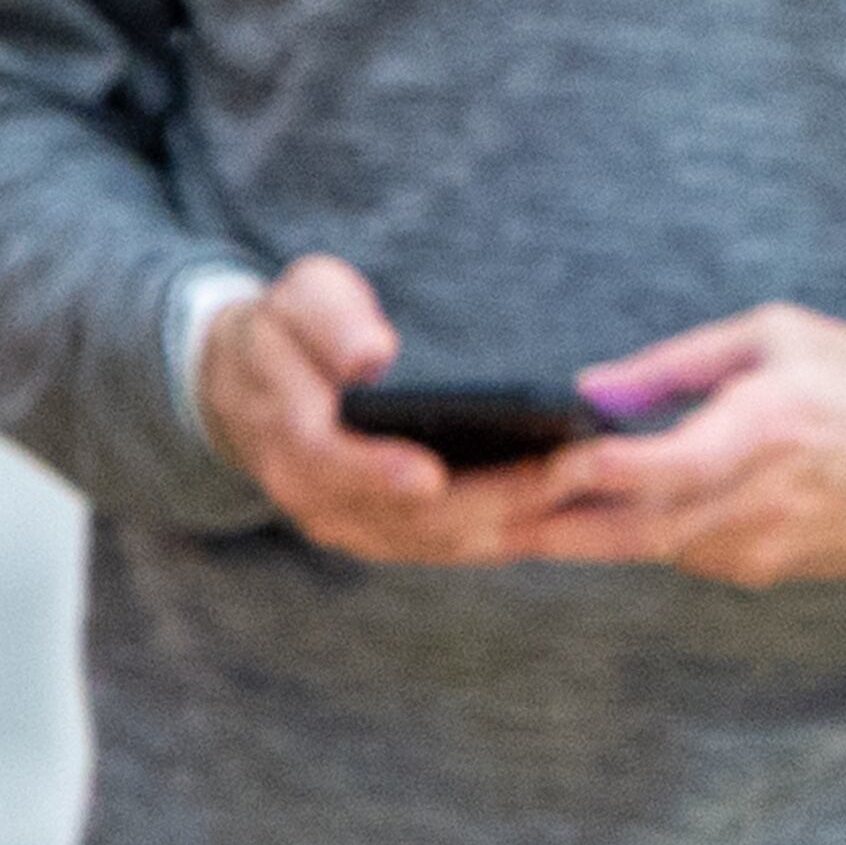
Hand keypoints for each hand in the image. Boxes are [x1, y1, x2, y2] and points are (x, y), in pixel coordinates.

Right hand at [194, 256, 606, 565]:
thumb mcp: (296, 301)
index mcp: (289, 440)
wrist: (256, 387)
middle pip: (410, 518)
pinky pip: (459, 543)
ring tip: (589, 479)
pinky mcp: (395, 535)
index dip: (377, 472)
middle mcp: (320, 501)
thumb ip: (328, 322)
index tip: (428, 472)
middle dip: (493, 496)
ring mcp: (359, 527)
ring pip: (444, 541)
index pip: (331, 465)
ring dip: (518, 519)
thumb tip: (371, 354)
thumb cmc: (289, 331)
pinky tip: (574, 501)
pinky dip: (514, 529)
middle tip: (570, 466)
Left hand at [510, 302, 845, 585]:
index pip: (657, 469)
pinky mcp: (757, 570)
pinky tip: (565, 522)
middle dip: (536, 529)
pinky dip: (620, 537)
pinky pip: (672, 554)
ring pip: (637, 550)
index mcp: (763, 433)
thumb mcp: (777, 335)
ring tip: (481, 520)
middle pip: (623, 532)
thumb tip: (589, 389)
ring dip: (562, 538)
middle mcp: (754, 505)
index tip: (523, 467)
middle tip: (455, 524)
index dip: (587, 473)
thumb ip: (678, 364)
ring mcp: (756, 549)